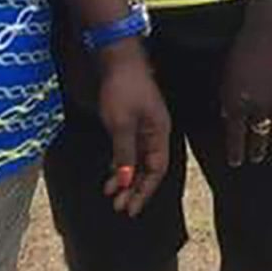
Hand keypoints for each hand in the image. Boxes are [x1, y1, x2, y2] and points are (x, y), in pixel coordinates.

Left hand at [94, 41, 168, 213]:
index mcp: (160, 133)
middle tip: (119, 207)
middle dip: (135, 189)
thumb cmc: (123, 89)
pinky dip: (122, 164)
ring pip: (139, 161)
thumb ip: (124, 154)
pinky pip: (131, 151)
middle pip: (150, 168)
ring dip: (126, 178)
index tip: (130, 209)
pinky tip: (112, 174)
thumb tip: (126, 182)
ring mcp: (145, 127)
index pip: (157, 170)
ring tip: (111, 194)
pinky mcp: (134, 122)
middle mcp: (156, 133)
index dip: (145, 191)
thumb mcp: (121, 124)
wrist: (119, 61)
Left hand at [220, 0, 271, 166]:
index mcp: (238, 102)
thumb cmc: (244, 44)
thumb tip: (227, 114)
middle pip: (259, 137)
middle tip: (256, 157)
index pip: (236, 137)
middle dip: (256, 150)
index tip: (236, 162)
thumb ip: (228, 97)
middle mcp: (260, 105)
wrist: (271, 23)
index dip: (236, 152)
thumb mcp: (227, 72)